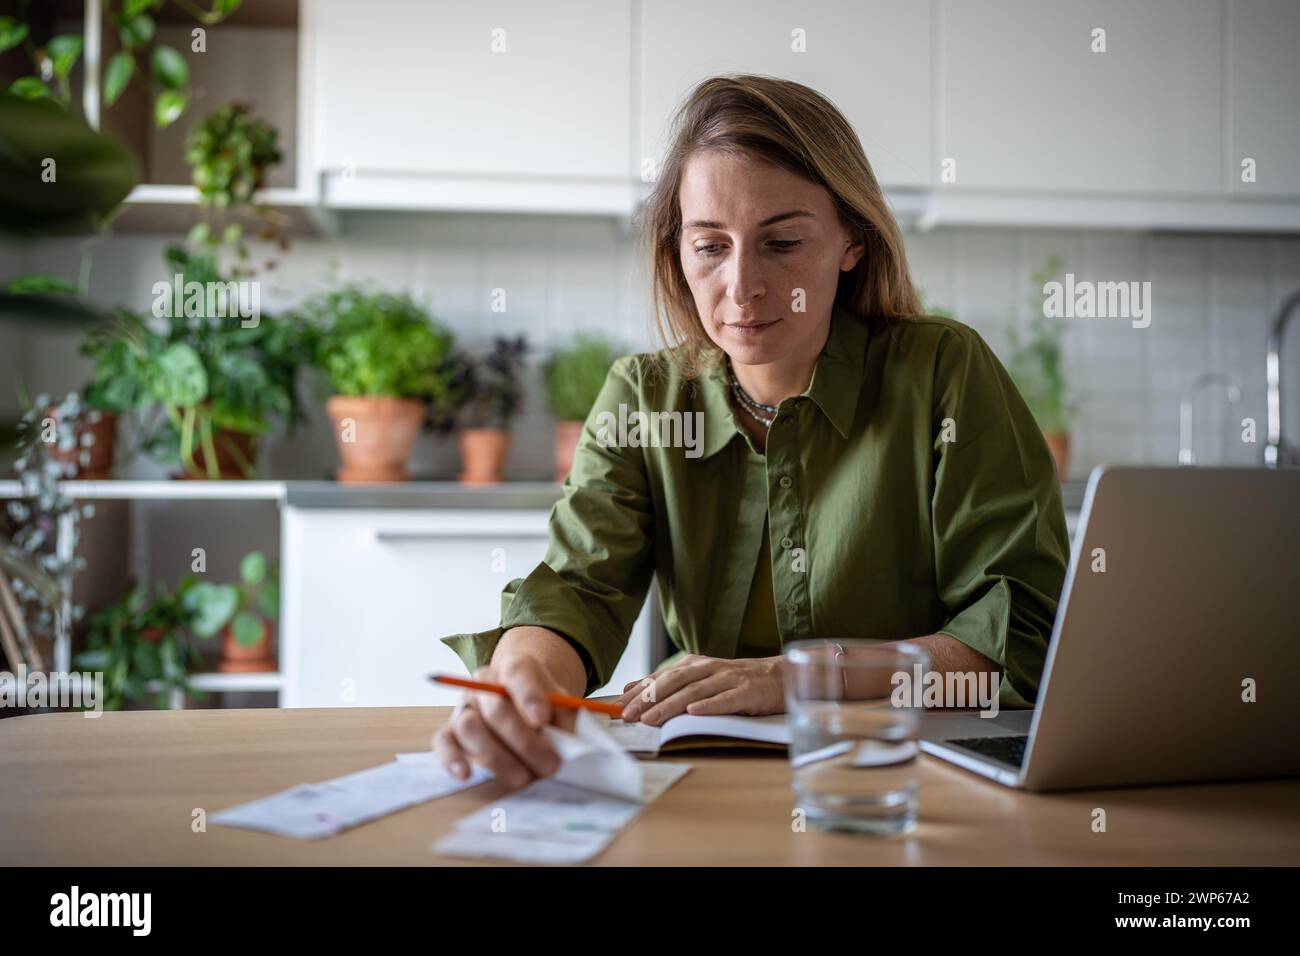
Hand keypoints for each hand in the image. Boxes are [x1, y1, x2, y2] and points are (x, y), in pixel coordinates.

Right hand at [431, 659, 577, 788]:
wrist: (522, 705)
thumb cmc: (544, 707)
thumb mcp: (563, 707)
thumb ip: (564, 722)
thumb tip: (565, 747)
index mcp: (516, 668)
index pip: (518, 673)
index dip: (529, 696)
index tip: (542, 720)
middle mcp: (484, 683)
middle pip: (496, 709)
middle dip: (524, 742)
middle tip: (549, 765)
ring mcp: (464, 705)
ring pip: (470, 727)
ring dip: (498, 757)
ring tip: (524, 777)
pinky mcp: (450, 729)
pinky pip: (442, 742)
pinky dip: (451, 758)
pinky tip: (466, 774)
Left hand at [615, 655, 784, 723]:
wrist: (780, 676)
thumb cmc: (736, 681)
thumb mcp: (702, 678)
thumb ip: (671, 683)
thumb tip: (633, 689)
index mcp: (695, 665)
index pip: (661, 677)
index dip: (637, 692)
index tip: (616, 706)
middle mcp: (709, 669)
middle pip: (673, 682)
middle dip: (647, 699)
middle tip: (627, 715)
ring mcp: (729, 679)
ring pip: (694, 691)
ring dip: (670, 705)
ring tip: (651, 719)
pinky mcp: (747, 692)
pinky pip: (726, 699)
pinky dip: (709, 705)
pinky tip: (694, 713)